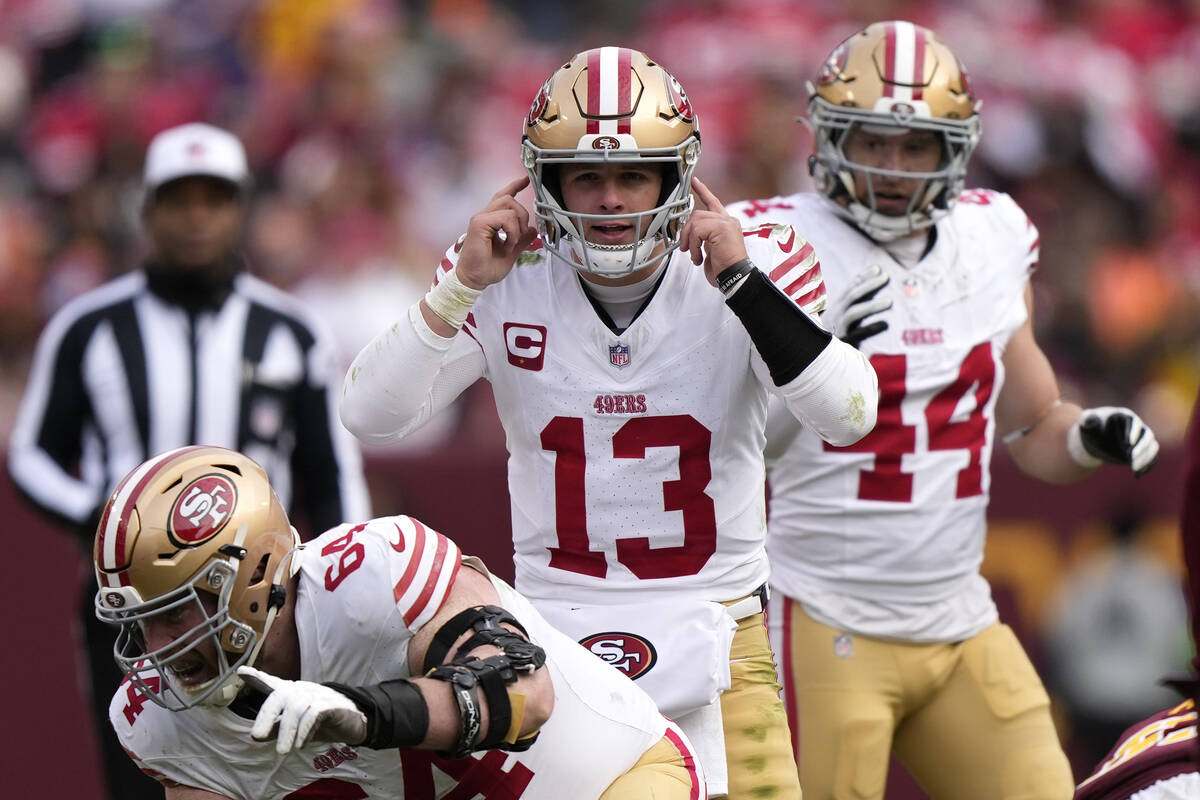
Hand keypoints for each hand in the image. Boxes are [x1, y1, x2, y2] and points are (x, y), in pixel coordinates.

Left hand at [238, 666, 366, 753]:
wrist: (354, 724)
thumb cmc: (321, 724)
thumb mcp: (296, 729)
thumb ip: (277, 729)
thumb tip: (256, 735)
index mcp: (292, 694)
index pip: (272, 684)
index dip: (257, 678)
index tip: (241, 671)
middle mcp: (303, 691)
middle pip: (280, 695)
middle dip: (266, 716)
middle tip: (256, 737)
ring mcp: (318, 695)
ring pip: (296, 707)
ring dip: (287, 731)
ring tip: (283, 751)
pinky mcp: (332, 704)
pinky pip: (314, 713)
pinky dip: (305, 730)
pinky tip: (301, 744)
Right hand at [454, 176, 538, 289]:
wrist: (473, 279)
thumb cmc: (486, 268)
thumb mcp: (511, 252)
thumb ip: (521, 240)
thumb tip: (533, 231)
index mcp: (490, 220)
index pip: (503, 196)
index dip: (514, 186)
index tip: (525, 179)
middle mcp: (484, 215)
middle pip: (509, 199)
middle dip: (523, 214)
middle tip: (521, 235)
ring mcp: (480, 218)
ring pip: (509, 205)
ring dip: (517, 225)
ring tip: (511, 243)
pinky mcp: (479, 224)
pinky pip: (505, 218)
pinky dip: (512, 232)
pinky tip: (507, 245)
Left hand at [678, 177, 748, 283]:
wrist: (734, 278)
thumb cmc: (724, 268)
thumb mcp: (710, 249)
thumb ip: (703, 236)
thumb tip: (687, 233)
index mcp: (726, 224)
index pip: (713, 202)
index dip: (702, 191)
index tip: (694, 181)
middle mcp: (728, 221)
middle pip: (697, 214)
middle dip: (686, 232)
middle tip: (684, 248)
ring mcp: (726, 223)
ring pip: (695, 221)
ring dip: (689, 241)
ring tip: (695, 255)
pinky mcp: (722, 228)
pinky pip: (697, 231)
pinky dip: (693, 245)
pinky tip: (698, 256)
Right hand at [830, 265, 892, 347]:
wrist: (817, 354)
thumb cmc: (836, 335)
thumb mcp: (844, 317)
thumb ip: (858, 305)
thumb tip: (878, 292)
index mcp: (838, 306)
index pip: (851, 287)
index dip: (864, 277)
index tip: (878, 268)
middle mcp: (836, 314)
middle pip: (853, 295)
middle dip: (869, 285)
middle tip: (886, 277)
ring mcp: (838, 327)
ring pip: (854, 312)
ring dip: (872, 305)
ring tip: (890, 301)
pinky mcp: (842, 341)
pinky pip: (858, 333)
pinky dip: (871, 328)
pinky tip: (885, 324)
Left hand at [1069, 406, 1159, 476]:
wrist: (1094, 439)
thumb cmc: (1090, 428)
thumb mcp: (1085, 422)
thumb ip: (1087, 419)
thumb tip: (1089, 419)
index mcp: (1125, 416)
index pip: (1134, 423)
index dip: (1133, 432)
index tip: (1128, 444)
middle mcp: (1138, 427)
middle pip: (1147, 435)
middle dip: (1141, 448)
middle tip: (1131, 459)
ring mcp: (1141, 440)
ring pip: (1152, 446)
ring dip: (1146, 458)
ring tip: (1134, 468)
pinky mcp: (1142, 451)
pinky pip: (1151, 457)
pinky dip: (1147, 465)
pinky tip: (1138, 474)